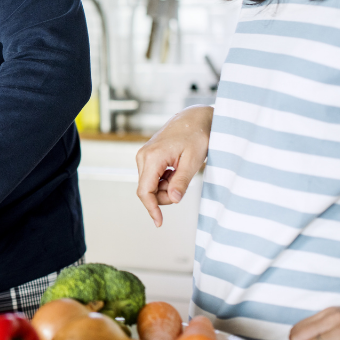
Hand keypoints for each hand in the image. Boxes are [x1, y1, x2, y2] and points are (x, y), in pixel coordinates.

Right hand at [135, 105, 212, 226]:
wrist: (193, 118)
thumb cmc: (196, 135)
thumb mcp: (193, 161)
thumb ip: (181, 181)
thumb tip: (173, 200)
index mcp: (152, 157)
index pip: (145, 190)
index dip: (151, 208)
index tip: (159, 222)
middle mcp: (143, 157)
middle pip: (148, 190)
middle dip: (165, 195)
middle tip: (183, 187)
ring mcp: (144, 156)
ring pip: (150, 184)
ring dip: (166, 187)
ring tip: (182, 173)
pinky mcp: (148, 156)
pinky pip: (153, 177)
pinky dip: (165, 180)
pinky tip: (177, 170)